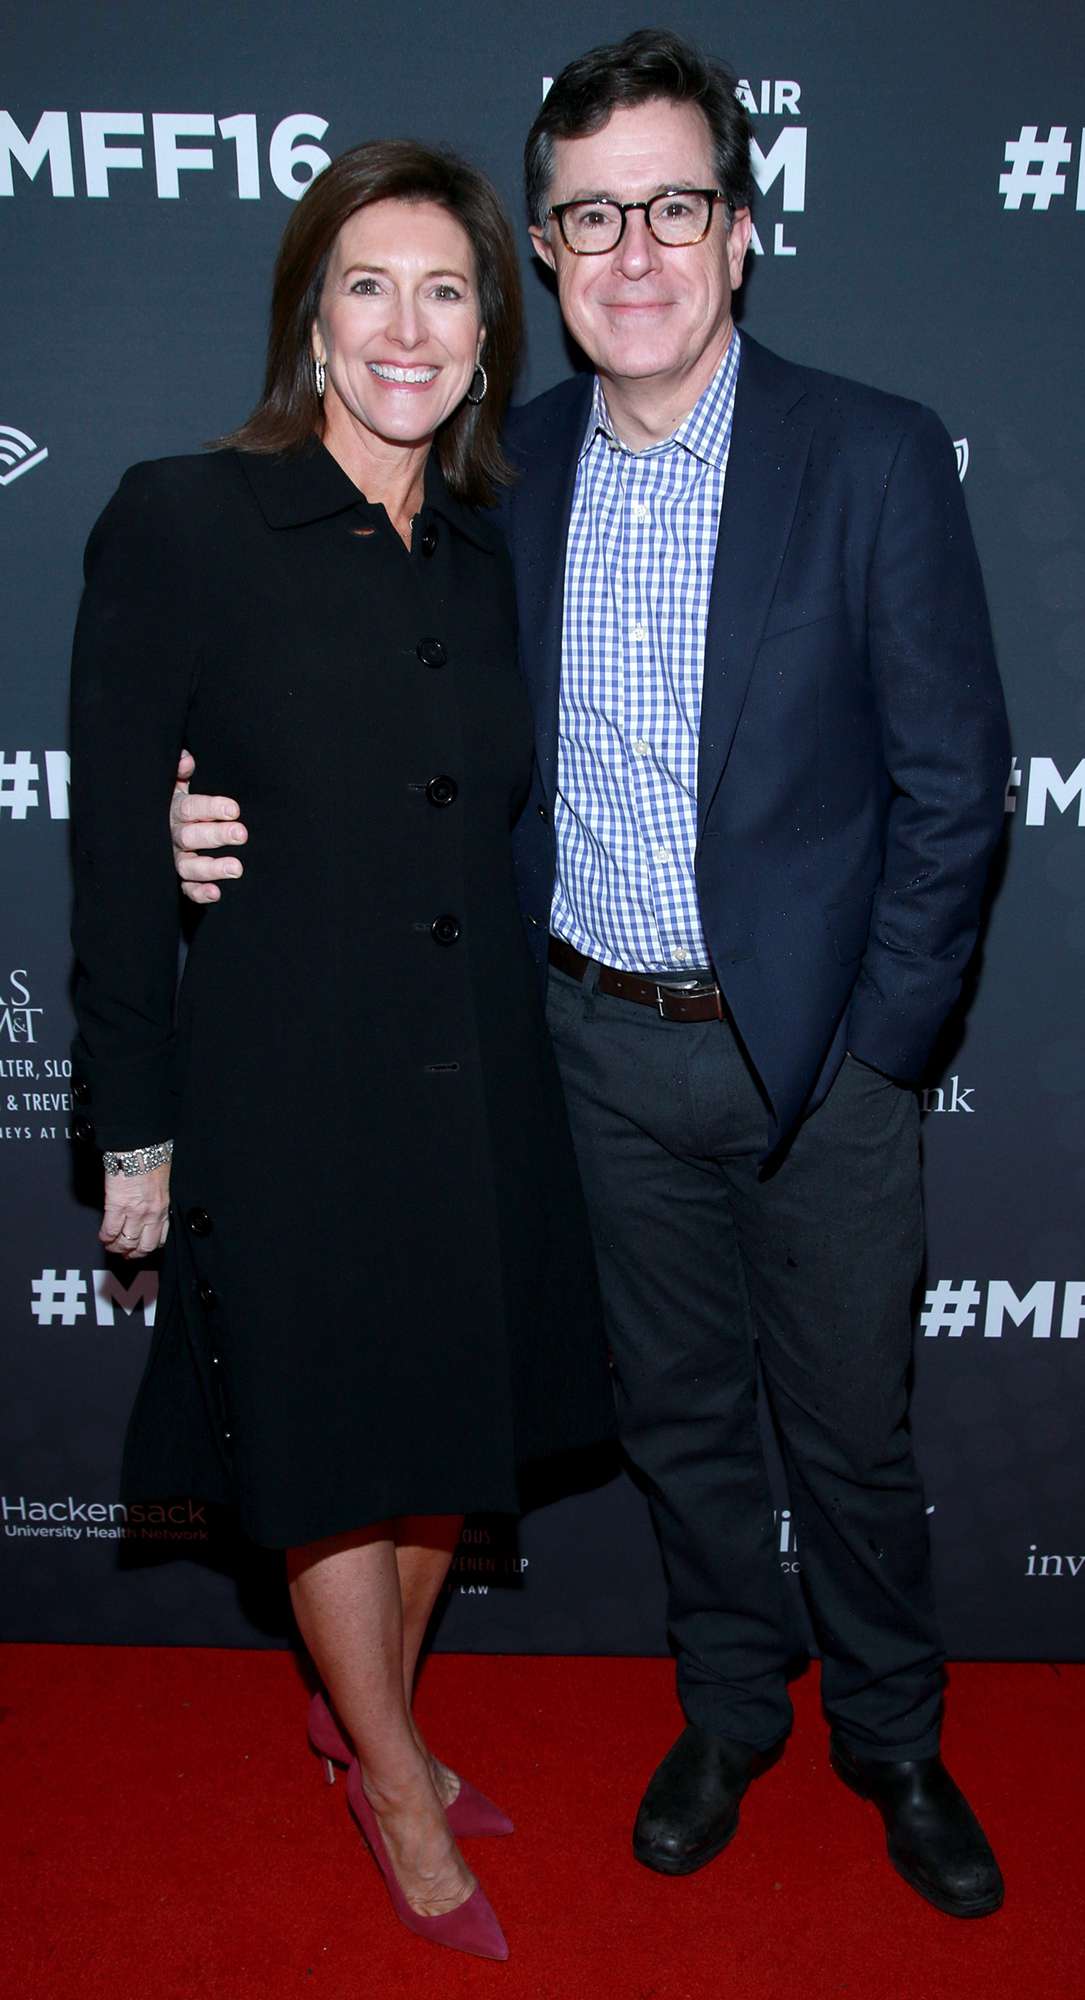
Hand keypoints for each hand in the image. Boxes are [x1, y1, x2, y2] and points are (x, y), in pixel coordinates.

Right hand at [100, 1161, 171, 1259]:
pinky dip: (105, 1237)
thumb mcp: (160, 1182)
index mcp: (163, 1207)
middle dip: (134, 1254)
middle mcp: (151, 1213)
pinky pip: (110, 1231)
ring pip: (126, 1243)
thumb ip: (155, 1198)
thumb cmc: (150, 1157)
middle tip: (126, 1254)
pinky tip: (103, 1237)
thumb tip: (147, 1203)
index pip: (160, 1237)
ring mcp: (134, 1212)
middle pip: (144, 1246)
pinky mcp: (116, 1206)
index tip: (143, 1248)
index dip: (150, 1247)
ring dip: (117, 1248)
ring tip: (111, 1247)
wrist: (140, 1147)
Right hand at [171, 747, 247, 904]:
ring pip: (188, 866)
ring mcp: (174, 859)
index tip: (234, 809)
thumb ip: (181, 772)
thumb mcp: (177, 785)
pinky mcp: (179, 880)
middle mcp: (172, 836)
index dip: (210, 807)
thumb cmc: (182, 804)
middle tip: (242, 834)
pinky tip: (216, 893)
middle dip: (217, 835)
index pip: (190, 808)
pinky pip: (186, 889)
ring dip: (212, 868)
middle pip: (191, 837)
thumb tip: (186, 759)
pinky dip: (200, 892)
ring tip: (237, 868)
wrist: (160, 828)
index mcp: (174, 810)